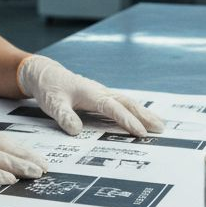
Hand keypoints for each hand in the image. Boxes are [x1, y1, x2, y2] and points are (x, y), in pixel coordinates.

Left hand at [17, 55, 165, 136]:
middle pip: (127, 103)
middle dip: (144, 116)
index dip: (127, 120)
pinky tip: (141, 118)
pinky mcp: (100, 96)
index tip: (140, 132)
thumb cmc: (49, 87)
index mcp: (91, 93)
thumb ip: (64, 116)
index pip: (113, 108)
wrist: (44, 73)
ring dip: (143, 113)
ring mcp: (101, 93)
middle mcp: (100, 92)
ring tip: (159, 125)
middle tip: (161, 129)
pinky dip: (134, 111)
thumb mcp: (52, 103)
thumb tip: (76, 131)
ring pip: (127, 102)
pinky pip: (121, 104)